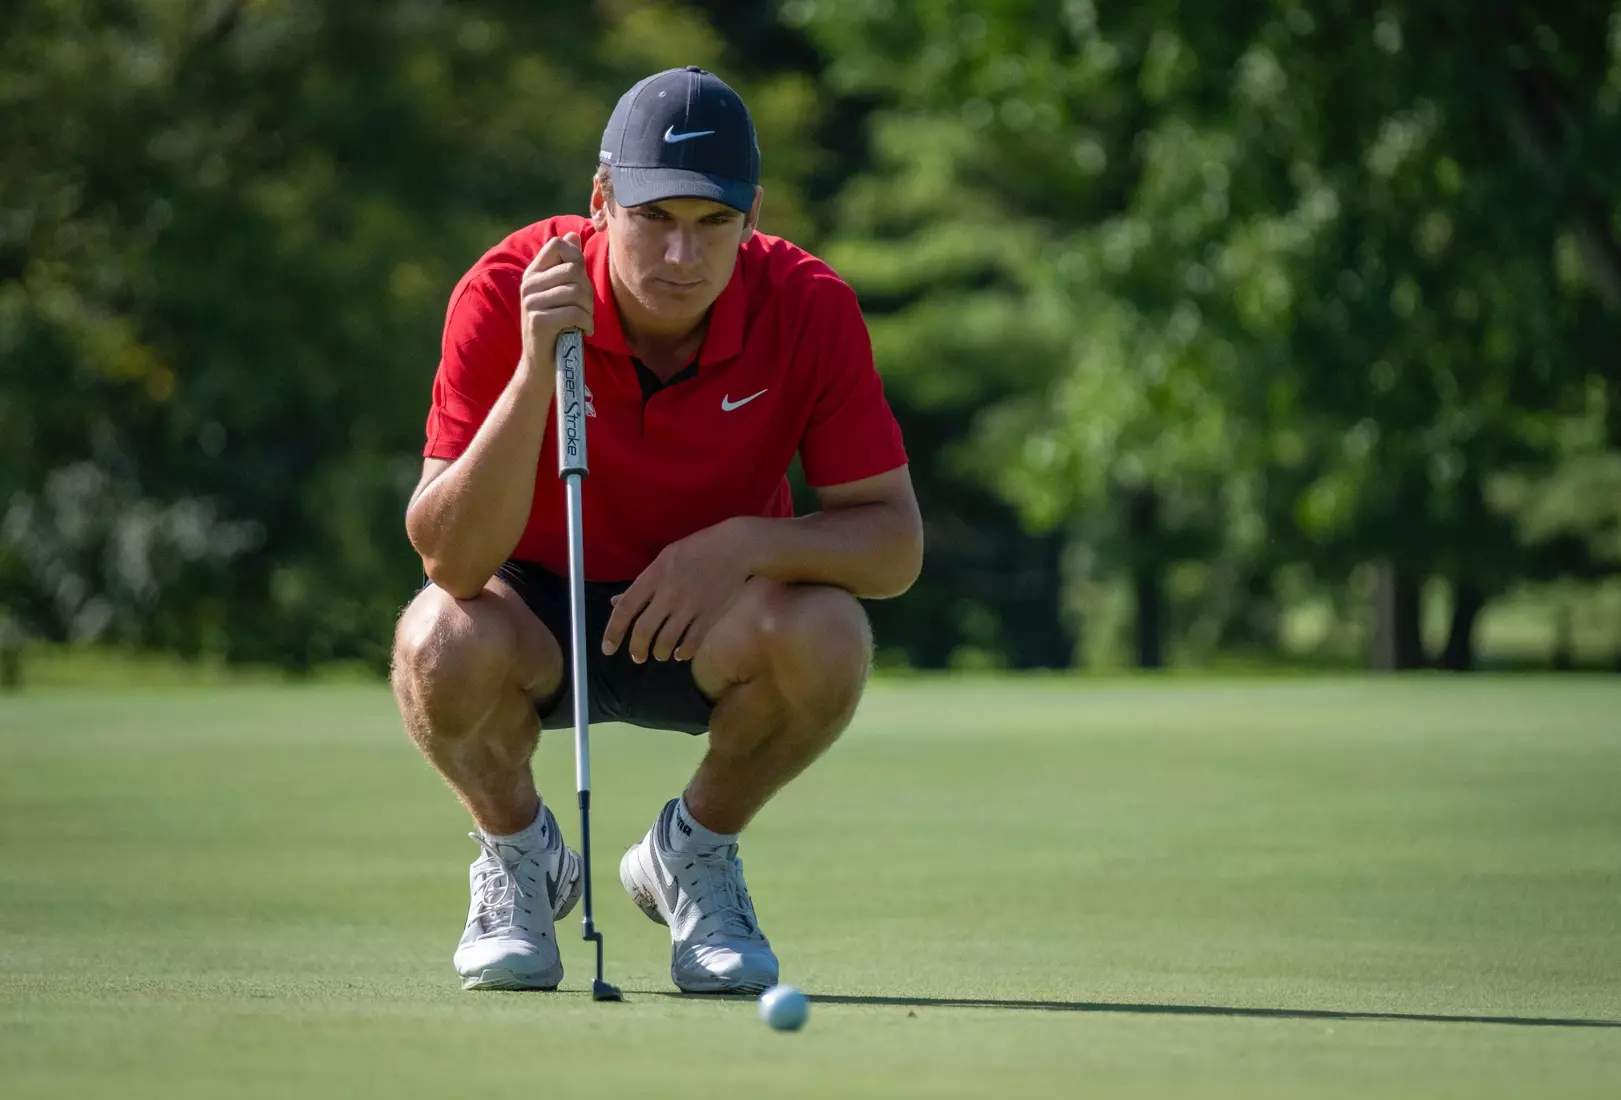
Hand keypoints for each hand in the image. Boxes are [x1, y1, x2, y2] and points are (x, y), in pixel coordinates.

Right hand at [517, 232, 592, 372]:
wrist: (542, 365)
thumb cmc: (558, 327)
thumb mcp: (561, 293)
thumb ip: (567, 265)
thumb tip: (574, 234)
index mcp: (533, 273)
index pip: (558, 245)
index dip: (577, 258)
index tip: (581, 281)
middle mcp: (528, 285)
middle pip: (573, 269)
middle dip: (588, 290)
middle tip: (586, 308)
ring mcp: (531, 303)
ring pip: (577, 292)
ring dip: (589, 310)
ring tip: (584, 321)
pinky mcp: (538, 321)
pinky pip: (575, 312)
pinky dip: (586, 323)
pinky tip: (584, 331)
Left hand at [603, 520, 759, 662]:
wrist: (736, 548)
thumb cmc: (698, 549)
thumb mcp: (665, 559)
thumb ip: (641, 584)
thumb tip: (616, 603)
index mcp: (655, 575)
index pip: (626, 608)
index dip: (613, 631)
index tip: (608, 649)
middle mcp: (669, 593)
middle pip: (644, 630)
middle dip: (637, 649)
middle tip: (637, 656)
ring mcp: (691, 606)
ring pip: (667, 641)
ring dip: (659, 653)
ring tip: (659, 654)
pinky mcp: (710, 615)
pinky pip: (692, 642)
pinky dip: (683, 653)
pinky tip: (680, 654)